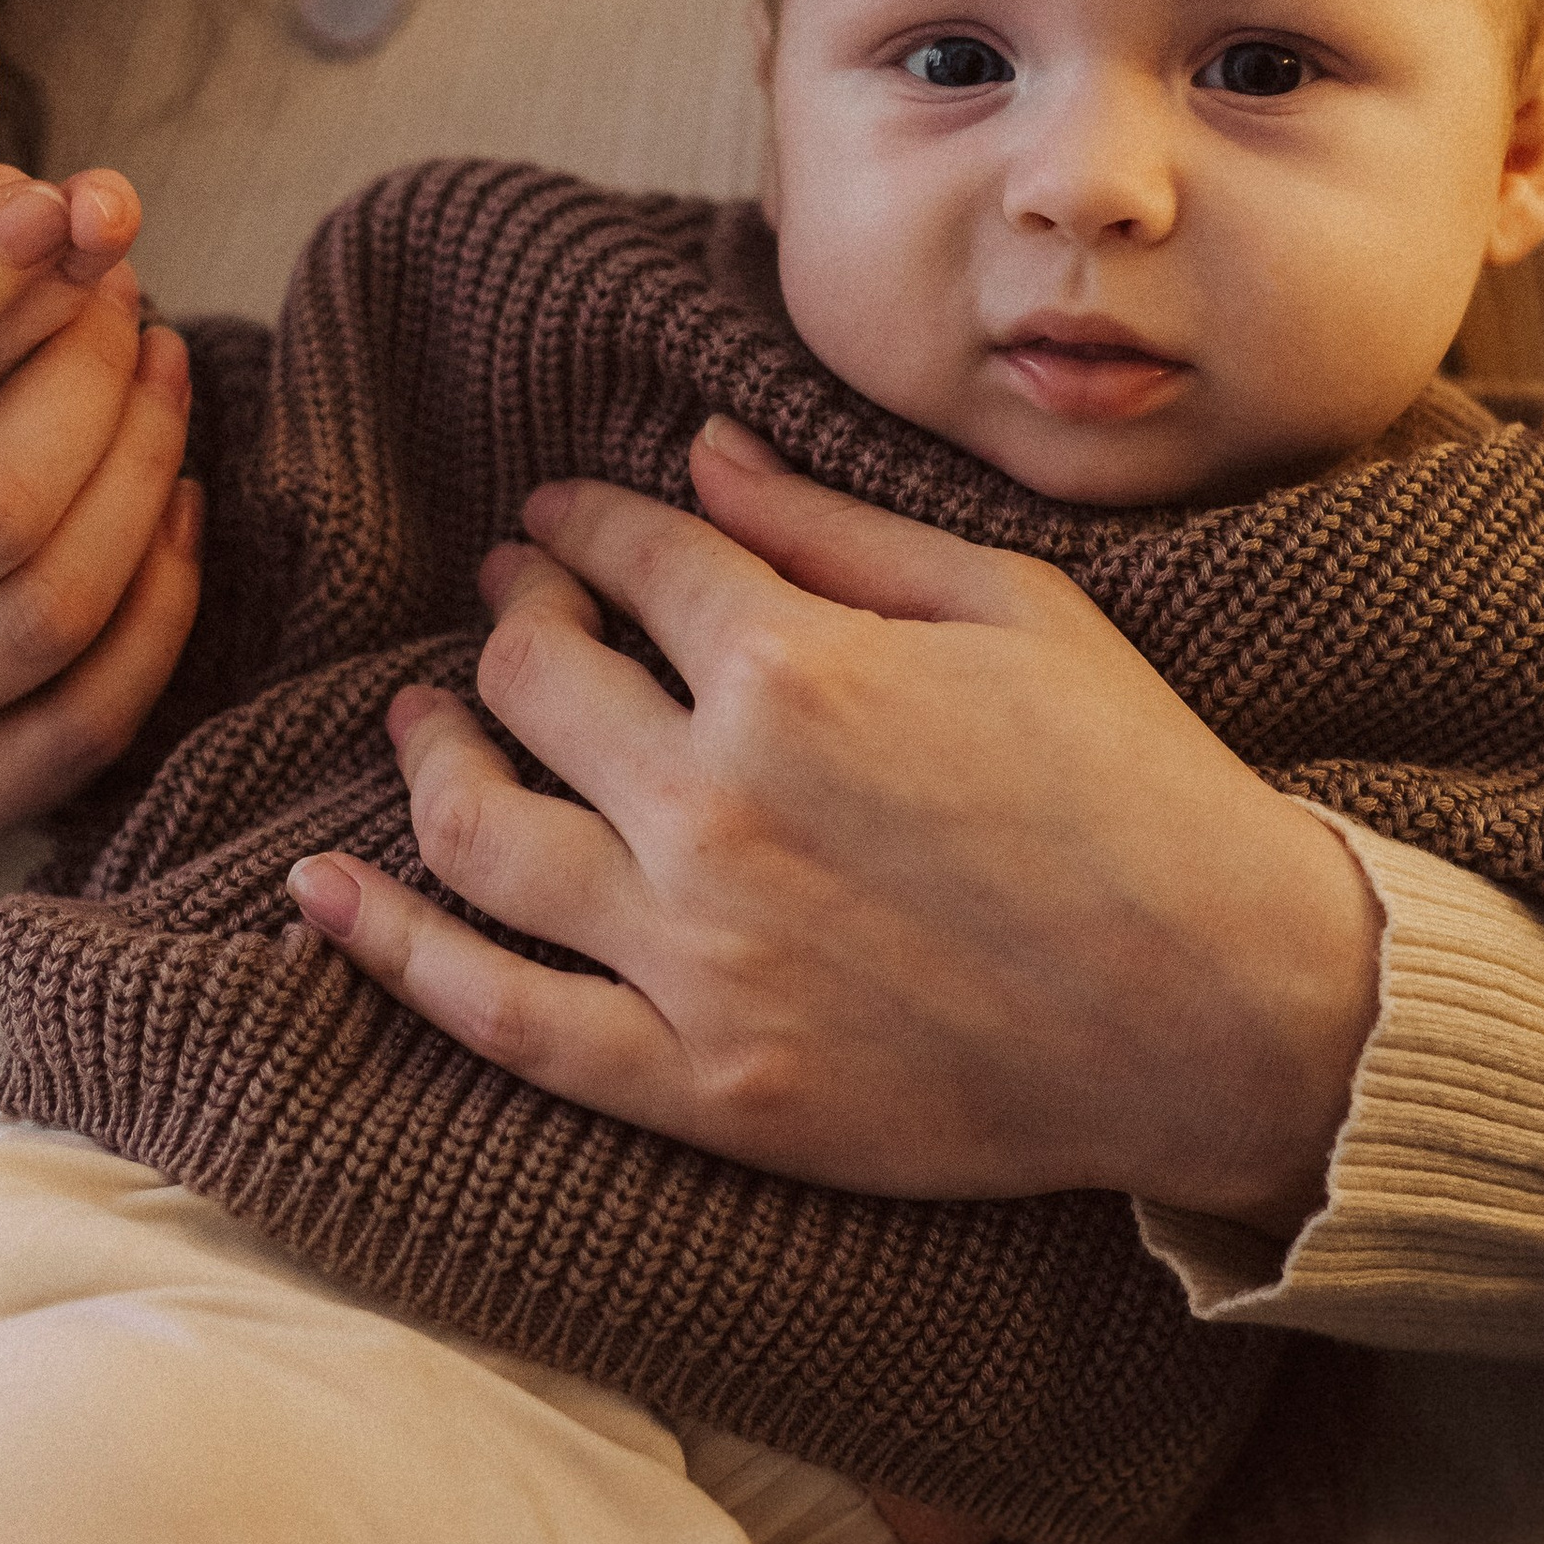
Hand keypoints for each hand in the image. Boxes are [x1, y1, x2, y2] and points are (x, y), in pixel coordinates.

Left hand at [290, 415, 1381, 1227]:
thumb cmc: (1138, 790)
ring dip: (429, 749)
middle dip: (511, 614)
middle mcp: (716, 806)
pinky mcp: (702, 1087)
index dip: (582, 521)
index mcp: (796, 669)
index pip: (631, 559)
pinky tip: (321, 892)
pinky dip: (390, 948)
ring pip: (481, 830)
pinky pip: (497, 1015)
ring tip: (422, 714)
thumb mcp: (1013, 611)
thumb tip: (700, 456)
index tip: (562, 516)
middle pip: (534, 677)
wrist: (1222, 1012)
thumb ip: (837, 531)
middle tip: (514, 599)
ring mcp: (697, 957)